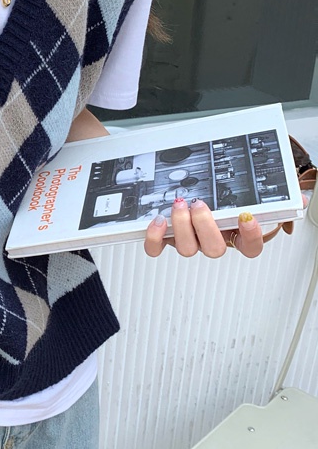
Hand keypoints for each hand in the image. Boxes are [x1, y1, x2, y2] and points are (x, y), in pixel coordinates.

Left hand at [144, 197, 262, 258]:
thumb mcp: (247, 199)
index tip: (245, 216)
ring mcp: (191, 242)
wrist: (198, 202)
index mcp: (235, 235)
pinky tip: (159, 221)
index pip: (250, 246)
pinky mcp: (168, 239)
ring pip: (187, 248)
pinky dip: (155, 237)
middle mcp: (213, 242)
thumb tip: (293, 205)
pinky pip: (158, 248)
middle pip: (214, 249)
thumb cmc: (220, 203)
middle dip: (205, 226)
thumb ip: (262, 203)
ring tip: (179, 206)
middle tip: (200, 205)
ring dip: (182, 226)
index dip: (250, 235)